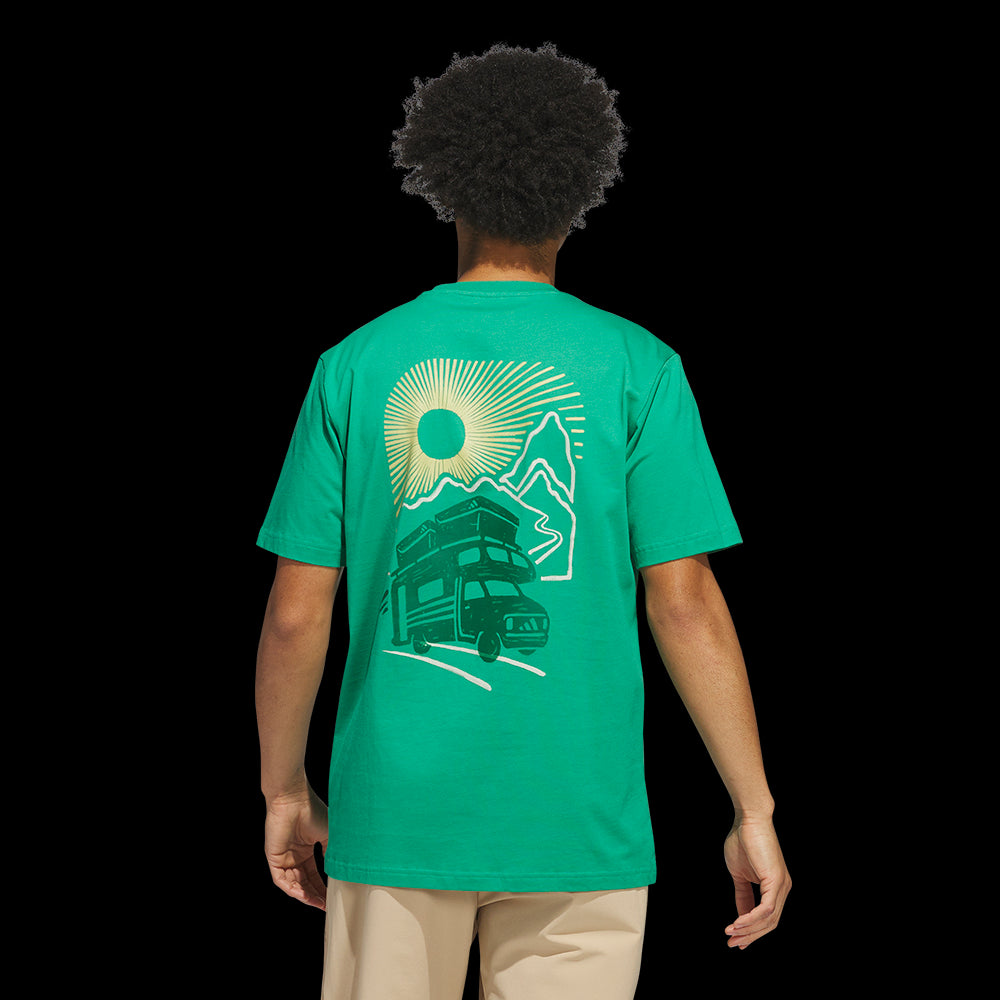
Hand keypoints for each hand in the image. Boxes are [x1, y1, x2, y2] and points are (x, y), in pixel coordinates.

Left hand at [264, 785, 328, 909]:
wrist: (294, 799)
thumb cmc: (312, 811)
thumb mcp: (329, 834)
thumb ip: (332, 853)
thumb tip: (340, 871)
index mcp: (306, 848)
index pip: (314, 873)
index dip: (323, 886)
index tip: (333, 896)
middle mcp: (294, 855)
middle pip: (304, 882)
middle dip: (315, 895)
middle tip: (327, 905)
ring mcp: (284, 857)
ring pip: (293, 884)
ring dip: (305, 895)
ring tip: (318, 903)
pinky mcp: (273, 858)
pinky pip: (282, 880)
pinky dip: (292, 889)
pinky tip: (304, 895)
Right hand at [723, 815, 790, 947]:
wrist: (748, 820)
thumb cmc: (743, 841)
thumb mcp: (739, 874)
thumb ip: (742, 895)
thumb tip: (741, 916)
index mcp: (776, 887)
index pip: (767, 918)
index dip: (752, 932)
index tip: (737, 941)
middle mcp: (783, 889)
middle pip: (770, 924)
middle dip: (750, 936)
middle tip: (732, 943)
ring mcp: (782, 886)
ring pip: (768, 919)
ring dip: (748, 929)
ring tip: (730, 933)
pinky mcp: (776, 881)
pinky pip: (766, 909)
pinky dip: (751, 918)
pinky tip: (737, 923)